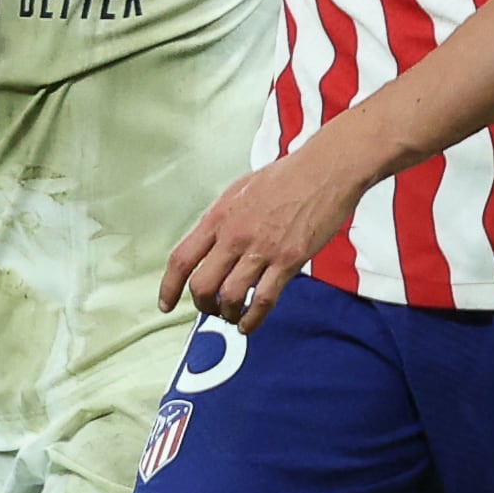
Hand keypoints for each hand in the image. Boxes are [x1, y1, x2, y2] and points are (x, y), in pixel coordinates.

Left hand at [160, 140, 367, 334]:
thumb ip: (225, 217)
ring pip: (229, 297)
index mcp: (220, 216)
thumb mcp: (243, 188)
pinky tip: (249, 324)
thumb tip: (215, 241)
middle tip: (210, 309)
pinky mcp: (288, 260)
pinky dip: (252, 319)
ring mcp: (262, 249)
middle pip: (201, 285)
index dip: (168, 287)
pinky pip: (263, 299)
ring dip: (227, 314)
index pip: (181, 259)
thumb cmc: (290, 174)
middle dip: (202, 305)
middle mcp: (235, 235)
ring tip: (232, 316)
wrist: (328, 168)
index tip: (166, 304)